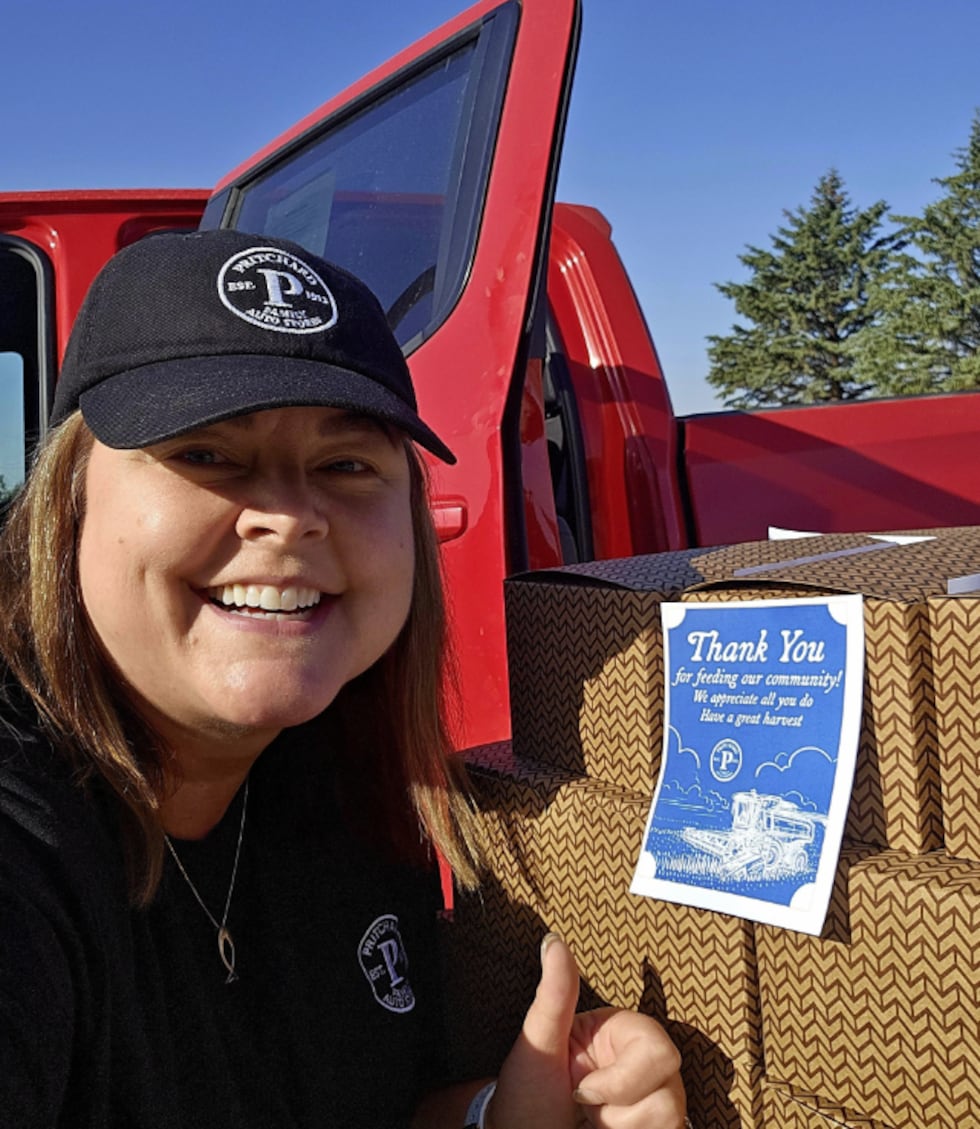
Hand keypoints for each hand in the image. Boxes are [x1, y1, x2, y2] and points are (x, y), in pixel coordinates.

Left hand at [489, 934, 685, 1127]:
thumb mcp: (539, 1045)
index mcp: (618, 1035)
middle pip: (671, 1081)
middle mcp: (643, 1066)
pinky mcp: (652, 1128)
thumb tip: (553, 941)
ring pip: (671, 1114)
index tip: (580, 1091)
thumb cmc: (526, 1099)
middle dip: (621, 1108)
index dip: (622, 1079)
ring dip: (622, 1128)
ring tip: (594, 1124)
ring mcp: (651, 1102)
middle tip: (585, 1109)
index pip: (656, 1046)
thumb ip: (555, 994)